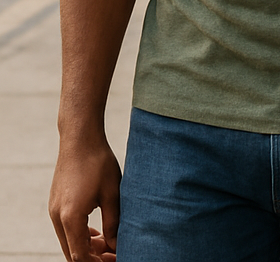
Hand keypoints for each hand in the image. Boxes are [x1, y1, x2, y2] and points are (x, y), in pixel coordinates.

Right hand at [49, 136, 121, 261]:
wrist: (80, 138)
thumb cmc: (99, 162)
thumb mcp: (112, 193)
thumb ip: (113, 222)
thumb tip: (116, 245)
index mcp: (71, 218)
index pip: (80, 256)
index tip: (114, 259)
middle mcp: (57, 217)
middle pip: (72, 251)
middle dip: (92, 257)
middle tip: (113, 255)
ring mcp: (54, 210)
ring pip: (68, 240)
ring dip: (86, 246)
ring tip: (108, 244)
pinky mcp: (56, 203)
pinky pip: (66, 228)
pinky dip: (80, 234)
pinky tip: (96, 232)